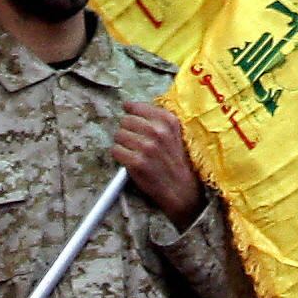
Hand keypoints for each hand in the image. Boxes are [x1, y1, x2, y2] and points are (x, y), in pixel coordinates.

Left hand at [112, 100, 204, 222]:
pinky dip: (119, 155)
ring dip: (122, 143)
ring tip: (131, 151)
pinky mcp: (136, 163)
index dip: (130, 110)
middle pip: (125, 120)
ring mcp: (146, 147)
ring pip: (118, 135)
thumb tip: (130, 106)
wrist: (182, 191)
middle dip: (126, 129)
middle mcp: (158, 131)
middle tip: (133, 139)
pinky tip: (128, 160)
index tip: (127, 110)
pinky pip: (115, 150)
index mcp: (169, 121)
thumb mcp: (175, 134)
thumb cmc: (177, 162)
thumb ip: (158, 120)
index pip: (138, 107)